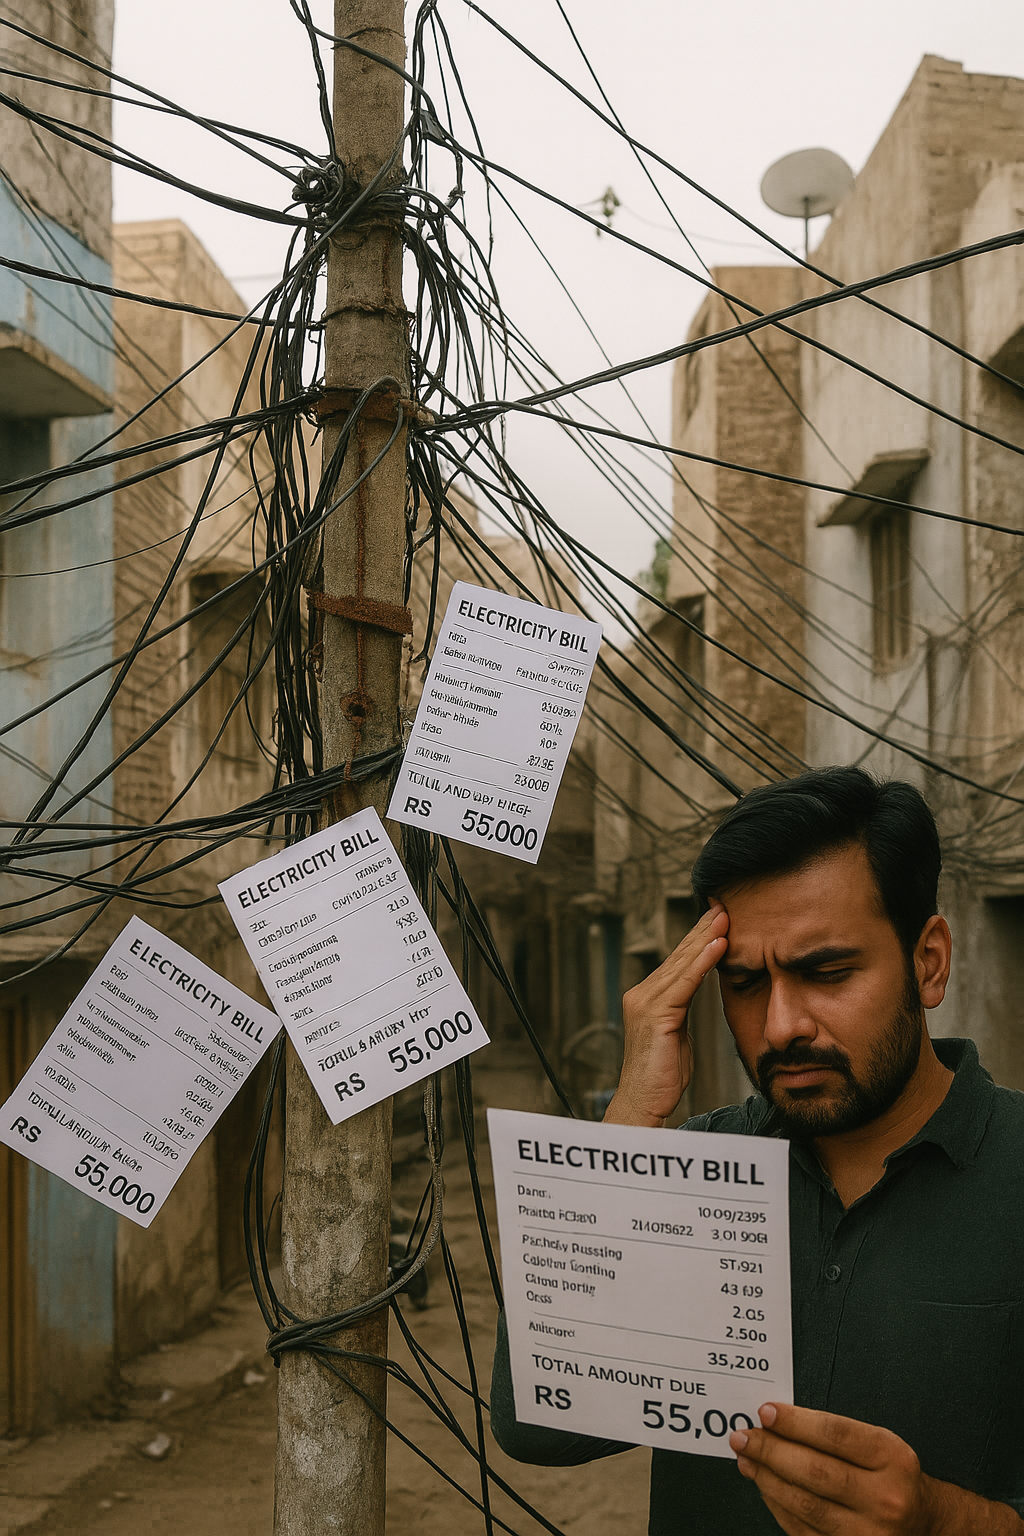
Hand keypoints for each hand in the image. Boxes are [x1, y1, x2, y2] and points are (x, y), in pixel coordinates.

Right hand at [603, 901, 727, 1126]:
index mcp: (648, 996)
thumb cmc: (662, 1076)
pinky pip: (684, 984)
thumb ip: (682, 1010)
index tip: (719, 919)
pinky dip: (702, 963)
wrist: (643, 1103)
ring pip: (682, 964)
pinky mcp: (654, 1015)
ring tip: (725, 917)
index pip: (679, 962)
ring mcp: (644, 1002)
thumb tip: (695, 993)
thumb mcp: (677, 1036)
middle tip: (723, 905)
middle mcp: (642, 993)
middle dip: (703, 930)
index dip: (699, 939)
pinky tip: (718, 946)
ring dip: (706, 939)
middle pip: (679, 956)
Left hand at [730, 1402, 1023, 1534]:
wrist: (928, 1526)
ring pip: (806, 1505)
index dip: (796, 1423)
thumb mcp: (881, 1445)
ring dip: (768, 1480)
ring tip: (747, 1459)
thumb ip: (835, 1434)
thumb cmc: (894, 1476)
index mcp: (893, 1459)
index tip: (765, 1412)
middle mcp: (885, 1499)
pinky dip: (778, 1506)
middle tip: (743, 1436)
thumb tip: (776, 1421)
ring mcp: (869, 1534)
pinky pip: (803, 1531)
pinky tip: (764, 1487)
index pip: (836, 1435)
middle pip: (816, 1473)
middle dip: (772, 1451)